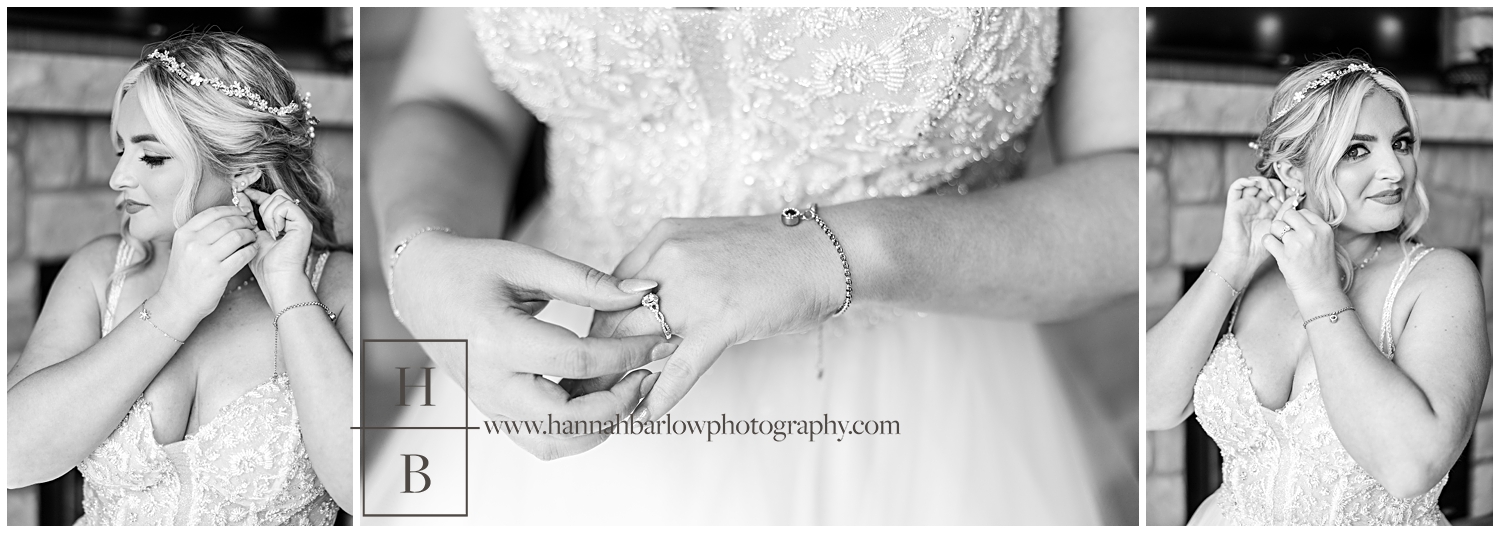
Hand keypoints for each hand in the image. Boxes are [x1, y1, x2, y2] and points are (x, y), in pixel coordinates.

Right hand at [156, 206, 258, 318]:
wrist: (176, 302)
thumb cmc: (184, 274)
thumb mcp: (184, 247)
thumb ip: (200, 232)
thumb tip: (228, 217)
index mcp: (184, 233)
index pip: (213, 212)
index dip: (232, 210)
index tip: (242, 212)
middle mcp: (193, 243)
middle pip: (228, 222)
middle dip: (244, 221)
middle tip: (251, 225)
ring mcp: (205, 258)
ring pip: (237, 236)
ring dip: (250, 235)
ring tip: (252, 238)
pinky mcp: (218, 273)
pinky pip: (243, 255)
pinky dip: (252, 250)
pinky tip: (253, 250)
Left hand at [241, 188, 313, 294]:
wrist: (276, 278)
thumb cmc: (265, 263)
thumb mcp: (252, 233)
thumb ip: (249, 216)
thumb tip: (240, 196)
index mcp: (284, 221)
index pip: (272, 198)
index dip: (256, 194)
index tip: (242, 194)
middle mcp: (295, 219)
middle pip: (277, 194)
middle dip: (262, 205)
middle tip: (259, 225)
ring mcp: (301, 220)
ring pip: (279, 198)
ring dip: (267, 214)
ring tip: (270, 232)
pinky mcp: (304, 223)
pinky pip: (285, 206)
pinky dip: (275, 217)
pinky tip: (275, 232)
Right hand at [391, 233, 676, 458]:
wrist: (422, 286)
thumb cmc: (472, 267)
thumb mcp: (528, 262)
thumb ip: (587, 281)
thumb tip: (643, 291)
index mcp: (496, 338)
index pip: (576, 361)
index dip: (625, 354)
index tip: (658, 340)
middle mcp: (489, 381)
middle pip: (567, 418)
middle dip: (619, 402)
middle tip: (646, 374)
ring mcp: (489, 404)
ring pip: (555, 443)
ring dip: (600, 425)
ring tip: (626, 388)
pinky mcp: (494, 413)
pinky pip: (541, 441)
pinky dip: (578, 431)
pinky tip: (599, 397)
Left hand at [581, 214, 845, 421]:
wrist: (825, 251)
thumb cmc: (772, 253)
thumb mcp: (705, 245)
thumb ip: (669, 271)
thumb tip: (641, 311)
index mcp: (661, 239)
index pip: (607, 291)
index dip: (597, 329)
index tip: (588, 357)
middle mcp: (668, 259)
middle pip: (612, 319)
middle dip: (595, 361)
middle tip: (580, 392)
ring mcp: (694, 289)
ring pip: (637, 344)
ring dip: (620, 382)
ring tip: (603, 409)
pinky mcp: (722, 320)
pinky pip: (680, 367)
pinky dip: (661, 395)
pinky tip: (647, 416)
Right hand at [1213, 176, 1285, 286]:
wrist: (1245, 256)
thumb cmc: (1262, 247)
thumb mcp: (1279, 226)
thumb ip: (1286, 210)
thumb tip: (1296, 195)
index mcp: (1270, 210)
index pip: (1278, 192)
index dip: (1286, 188)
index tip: (1295, 192)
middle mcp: (1258, 205)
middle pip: (1267, 185)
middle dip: (1276, 185)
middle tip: (1282, 194)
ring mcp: (1246, 204)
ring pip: (1253, 183)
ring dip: (1263, 181)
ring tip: (1271, 190)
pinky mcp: (1234, 204)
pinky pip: (1237, 187)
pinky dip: (1246, 181)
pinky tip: (1256, 184)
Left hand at [1263, 207, 1342, 300]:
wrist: (1320, 290)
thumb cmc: (1322, 269)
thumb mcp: (1326, 243)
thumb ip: (1314, 229)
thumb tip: (1297, 217)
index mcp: (1323, 229)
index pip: (1303, 211)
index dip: (1296, 219)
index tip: (1296, 229)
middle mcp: (1310, 233)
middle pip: (1288, 214)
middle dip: (1284, 223)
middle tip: (1286, 236)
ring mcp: (1296, 243)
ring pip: (1275, 225)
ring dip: (1275, 233)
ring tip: (1281, 244)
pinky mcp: (1284, 255)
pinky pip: (1267, 239)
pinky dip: (1268, 243)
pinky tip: (1274, 249)